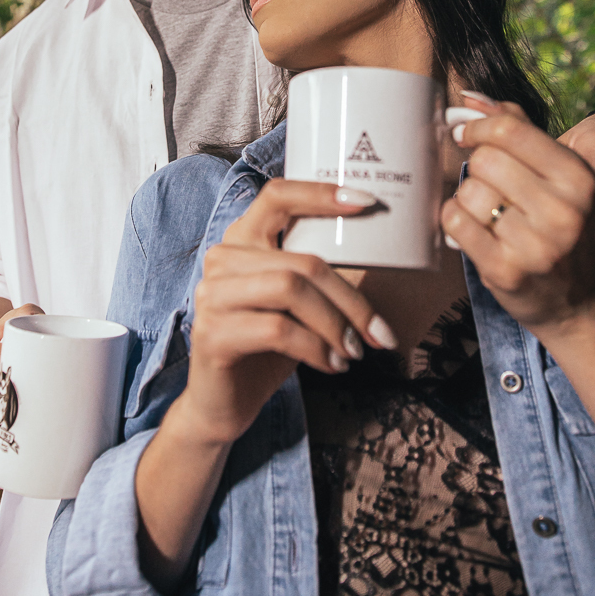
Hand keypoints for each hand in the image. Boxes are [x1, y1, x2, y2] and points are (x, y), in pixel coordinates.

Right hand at [0, 302, 43, 490]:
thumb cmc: (10, 344)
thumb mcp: (17, 320)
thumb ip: (30, 316)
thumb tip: (45, 333)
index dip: (14, 366)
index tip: (36, 367)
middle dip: (15, 402)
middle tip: (45, 399)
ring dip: (5, 444)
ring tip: (32, 435)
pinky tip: (16, 469)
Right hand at [180, 179, 397, 446]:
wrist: (223, 401)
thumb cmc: (267, 345)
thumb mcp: (298, 303)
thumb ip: (320, 274)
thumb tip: (384, 249)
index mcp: (243, 238)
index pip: (278, 196)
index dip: (321, 194)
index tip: (367, 203)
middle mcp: (222, 257)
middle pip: (302, 261)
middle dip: (351, 300)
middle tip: (380, 333)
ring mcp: (212, 293)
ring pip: (291, 290)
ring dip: (335, 325)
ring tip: (354, 352)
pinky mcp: (212, 332)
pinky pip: (278, 329)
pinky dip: (316, 348)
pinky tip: (332, 365)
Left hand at [441, 95, 594, 335]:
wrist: (575, 303)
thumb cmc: (558, 227)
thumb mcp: (557, 177)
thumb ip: (520, 129)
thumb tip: (471, 98)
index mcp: (578, 179)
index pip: (510, 131)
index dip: (479, 128)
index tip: (469, 135)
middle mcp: (562, 211)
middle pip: (484, 160)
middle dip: (479, 170)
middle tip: (494, 189)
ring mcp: (535, 245)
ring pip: (467, 192)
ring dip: (470, 201)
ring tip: (493, 218)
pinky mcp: (504, 271)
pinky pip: (454, 222)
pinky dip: (456, 223)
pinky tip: (476, 232)